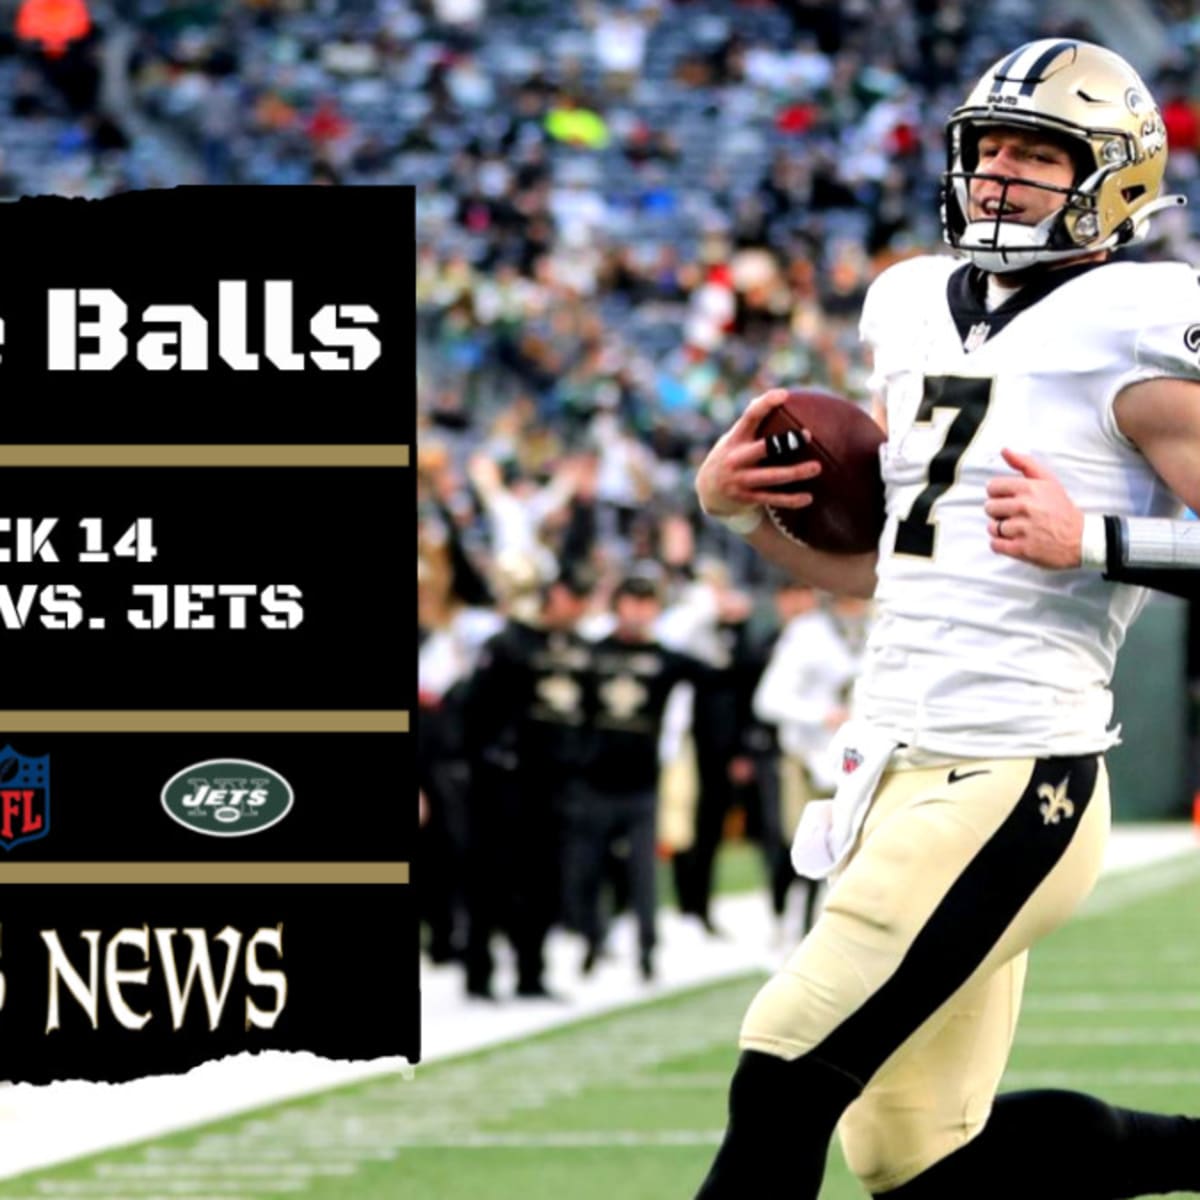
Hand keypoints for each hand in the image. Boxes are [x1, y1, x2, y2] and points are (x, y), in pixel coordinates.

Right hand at [696, 388, 821, 518]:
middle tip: (808, 435)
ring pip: (772, 477)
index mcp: (735, 440)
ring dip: (795, 473)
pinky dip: (790, 500)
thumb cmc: (729, 456)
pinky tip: (808, 498)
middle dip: (785, 442)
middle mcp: (736, 459)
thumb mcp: (733, 439)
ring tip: (816, 467)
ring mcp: (741, 480)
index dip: (765, 404)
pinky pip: (772, 499)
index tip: (784, 394)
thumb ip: (752, 423)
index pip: (749, 417)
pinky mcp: (747, 498)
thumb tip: (778, 395)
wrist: (708, 492)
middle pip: (763, 448)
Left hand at [985, 448, 1083, 567]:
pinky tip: (1014, 540)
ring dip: (1001, 529)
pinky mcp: (1021, 549)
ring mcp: (1022, 529)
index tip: (1009, 499)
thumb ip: (1025, 464)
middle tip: (1016, 515)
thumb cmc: (1062, 509)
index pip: (992, 487)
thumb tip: (1004, 450)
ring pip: (992, 527)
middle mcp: (1024, 507)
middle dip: (999, 512)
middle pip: (989, 507)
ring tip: (1017, 529)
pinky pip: (995, 544)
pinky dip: (1001, 544)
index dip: (998, 494)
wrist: (1082, 539)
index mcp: (1029, 488)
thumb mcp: (1048, 481)